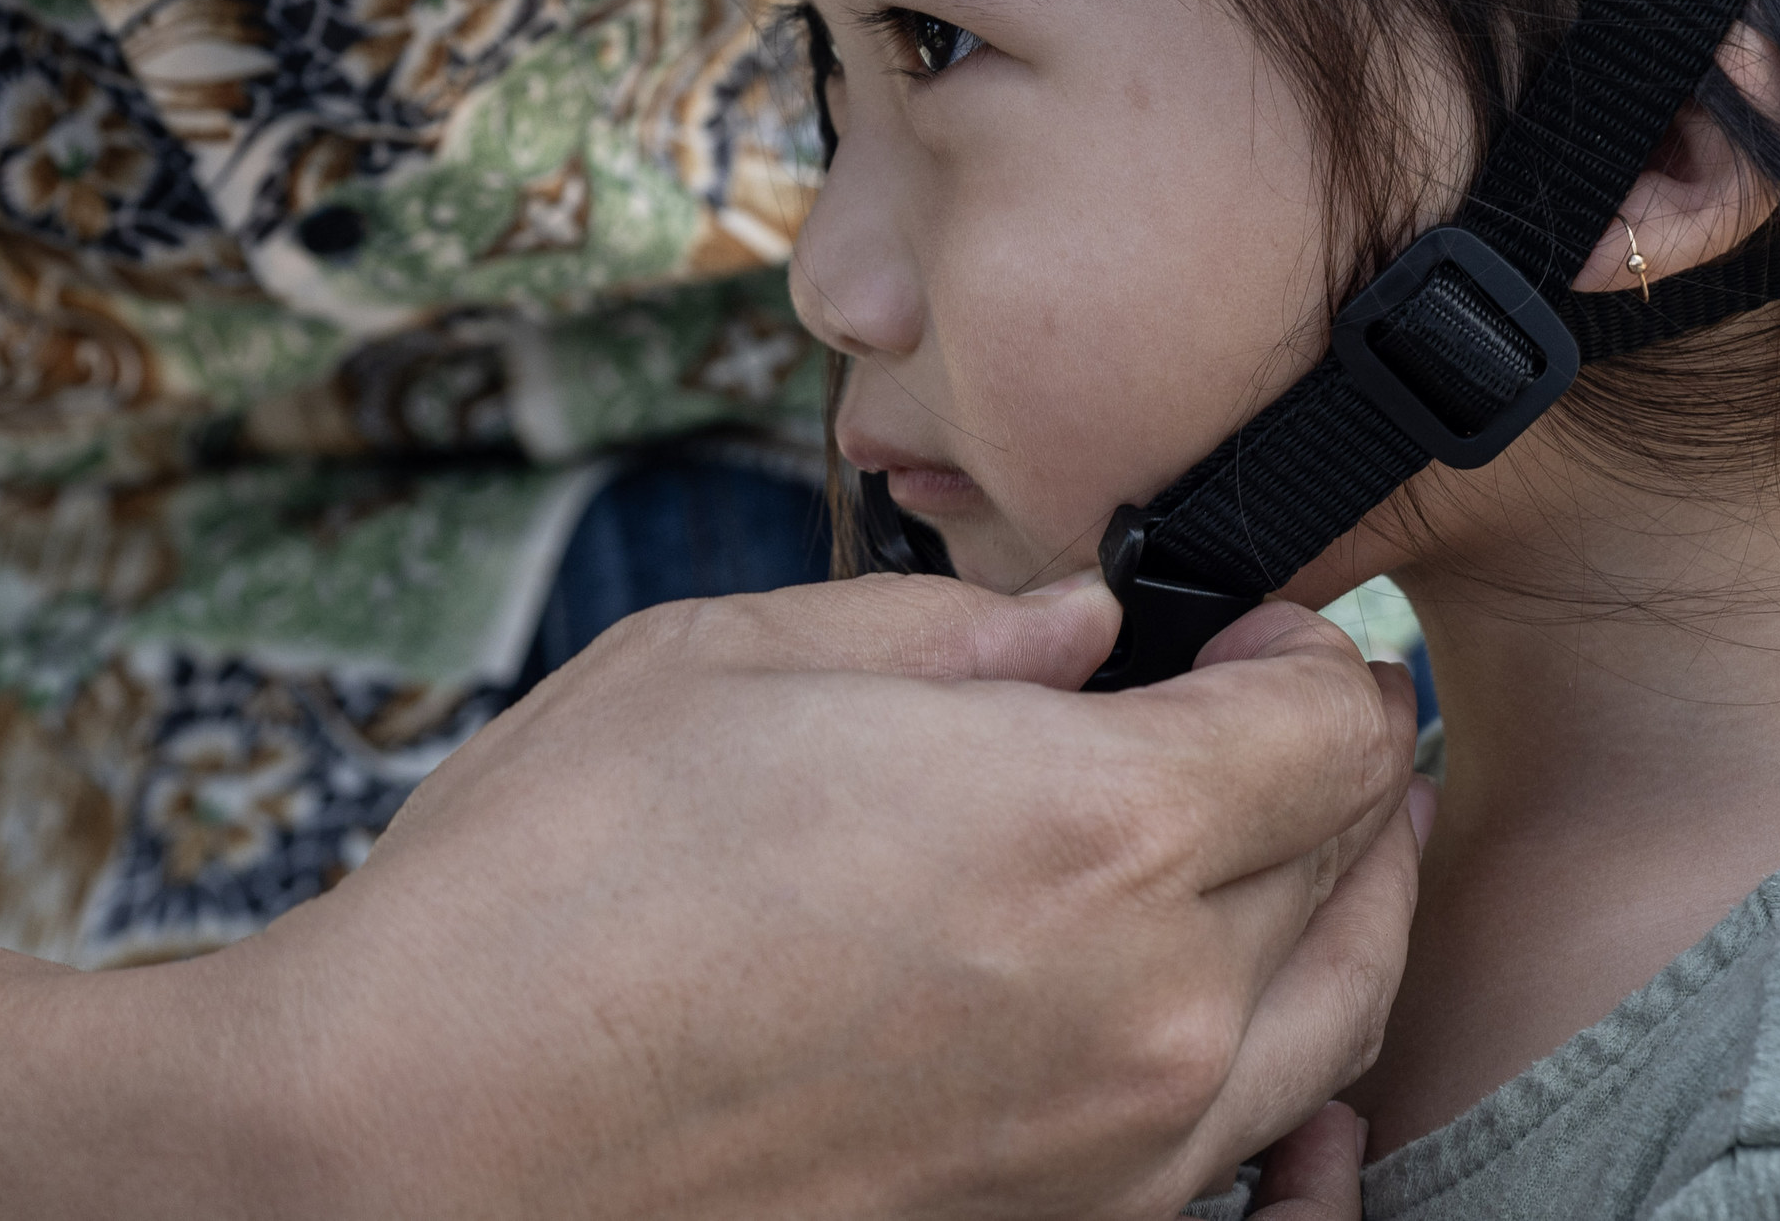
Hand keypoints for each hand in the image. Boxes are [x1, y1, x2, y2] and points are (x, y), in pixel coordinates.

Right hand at [211, 578, 1421, 1220]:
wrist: (421, 1147)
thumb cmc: (551, 889)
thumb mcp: (731, 661)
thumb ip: (948, 631)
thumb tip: (1081, 630)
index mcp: (1088, 826)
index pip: (1330, 723)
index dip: (1299, 644)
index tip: (1227, 623)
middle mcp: (1149, 1007)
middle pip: (1358, 861)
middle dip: (1321, 765)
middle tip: (1241, 710)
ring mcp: (1117, 1155)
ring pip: (1335, 1018)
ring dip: (1323, 909)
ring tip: (1252, 840)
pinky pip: (1240, 1140)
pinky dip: (1255, 1049)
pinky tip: (1170, 988)